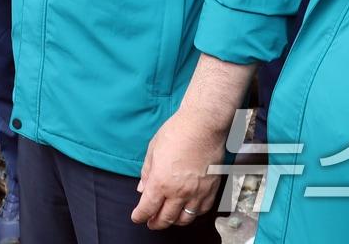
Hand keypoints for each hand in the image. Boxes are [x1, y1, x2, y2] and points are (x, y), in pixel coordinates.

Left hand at [131, 107, 225, 229]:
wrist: (203, 125)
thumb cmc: (177, 132)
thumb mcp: (153, 150)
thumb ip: (147, 172)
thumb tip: (142, 188)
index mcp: (161, 182)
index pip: (147, 208)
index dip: (140, 216)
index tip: (137, 217)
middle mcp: (179, 192)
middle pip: (166, 218)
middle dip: (155, 223)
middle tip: (151, 222)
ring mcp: (197, 192)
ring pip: (185, 219)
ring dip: (174, 221)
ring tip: (169, 218)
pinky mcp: (211, 190)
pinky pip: (201, 211)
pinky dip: (193, 214)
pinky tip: (187, 209)